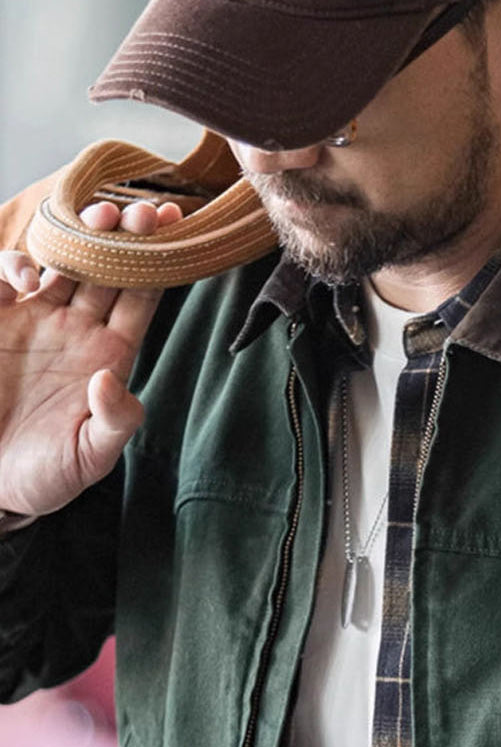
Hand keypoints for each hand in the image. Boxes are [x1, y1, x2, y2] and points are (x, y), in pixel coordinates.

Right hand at [0, 196, 181, 519]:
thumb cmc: (44, 474)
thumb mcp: (87, 459)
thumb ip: (113, 422)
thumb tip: (111, 379)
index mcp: (110, 356)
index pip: (142, 298)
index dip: (160, 265)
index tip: (177, 235)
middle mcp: (77, 329)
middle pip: (108, 267)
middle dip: (127, 235)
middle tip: (145, 212)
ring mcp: (35, 318)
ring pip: (63, 260)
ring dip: (80, 233)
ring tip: (98, 219)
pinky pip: (6, 274)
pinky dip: (14, 263)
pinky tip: (27, 278)